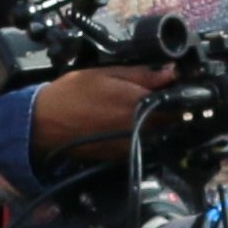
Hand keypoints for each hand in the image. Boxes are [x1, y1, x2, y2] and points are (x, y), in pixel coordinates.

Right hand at [27, 64, 175, 166]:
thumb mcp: (107, 73)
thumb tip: (171, 72)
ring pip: (159, 134)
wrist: (45, 124)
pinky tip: (125, 123)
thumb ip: (142, 74)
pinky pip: (143, 144)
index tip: (181, 87)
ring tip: (141, 110)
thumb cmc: (73, 93)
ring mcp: (132, 144)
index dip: (182, 94)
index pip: (178, 102)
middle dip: (171, 109)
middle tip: (159, 97)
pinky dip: (141, 134)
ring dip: (158, 123)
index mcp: (140, 103)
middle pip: (172, 121)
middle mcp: (140, 127)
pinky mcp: (122, 155)